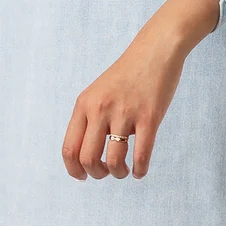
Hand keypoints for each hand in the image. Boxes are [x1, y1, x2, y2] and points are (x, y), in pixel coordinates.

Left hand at [61, 19, 186, 180]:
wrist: (155, 50)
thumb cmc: (127, 74)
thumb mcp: (98, 92)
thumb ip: (89, 118)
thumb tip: (86, 155)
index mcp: (84, 104)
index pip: (69, 149)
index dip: (74, 170)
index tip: (84, 176)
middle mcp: (100, 109)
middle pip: (88, 159)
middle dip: (97, 174)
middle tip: (107, 172)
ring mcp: (125, 113)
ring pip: (114, 162)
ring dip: (118, 173)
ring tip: (125, 170)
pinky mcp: (149, 117)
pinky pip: (141, 155)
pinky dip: (140, 170)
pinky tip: (140, 170)